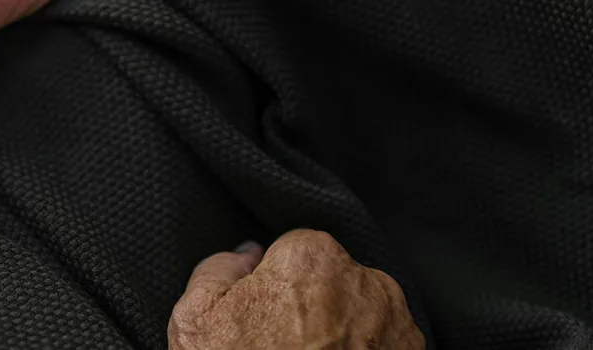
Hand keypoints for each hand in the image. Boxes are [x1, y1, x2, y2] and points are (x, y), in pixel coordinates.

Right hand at [169, 230, 424, 349]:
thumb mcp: (195, 320)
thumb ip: (218, 268)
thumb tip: (247, 257)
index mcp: (313, 259)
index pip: (293, 251)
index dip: (273, 284)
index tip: (262, 315)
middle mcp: (366, 286)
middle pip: (333, 281)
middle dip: (312, 307)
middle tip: (282, 347)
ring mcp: (397, 330)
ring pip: (363, 315)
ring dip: (343, 334)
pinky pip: (384, 346)